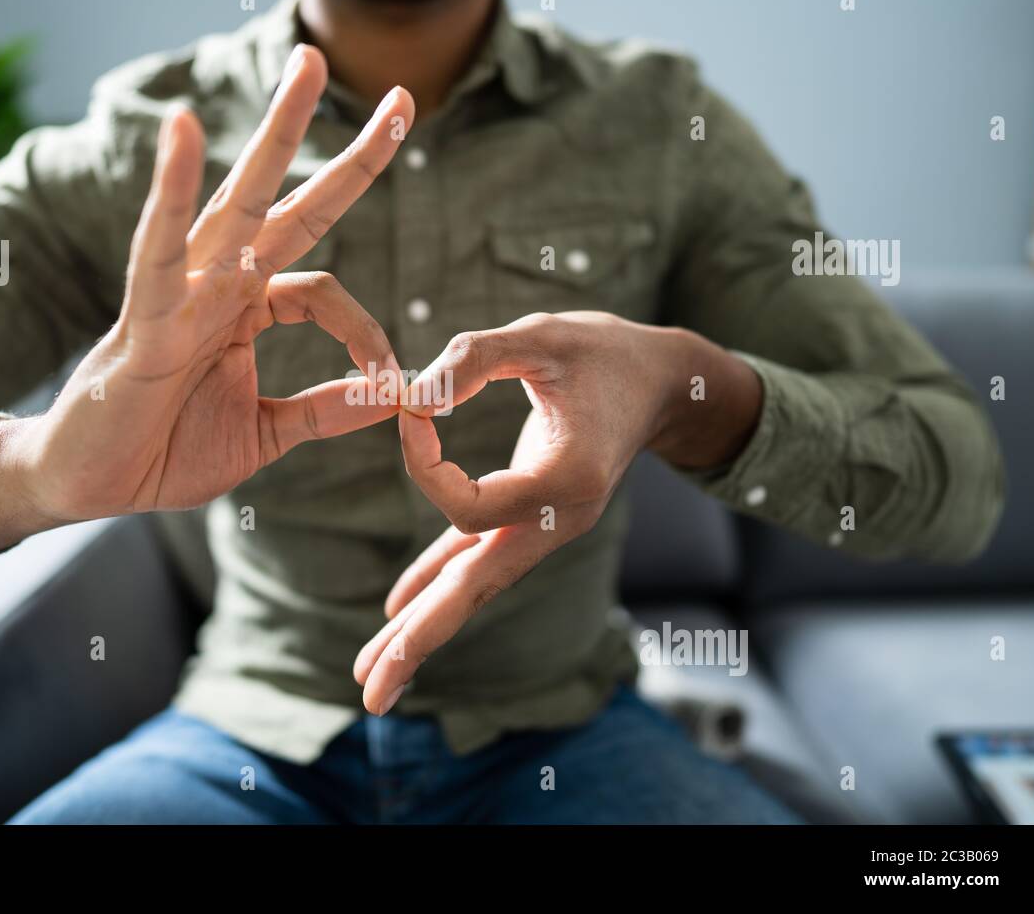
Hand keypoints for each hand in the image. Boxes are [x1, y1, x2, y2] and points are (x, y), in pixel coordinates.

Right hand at [0, 45, 414, 552]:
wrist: (88, 485)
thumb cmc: (164, 451)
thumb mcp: (266, 433)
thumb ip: (326, 412)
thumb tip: (394, 397)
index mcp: (243, 310)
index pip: (323, 289)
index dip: (366, 332)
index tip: (390, 380)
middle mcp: (216, 287)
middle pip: (284, 204)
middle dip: (338, 149)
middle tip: (399, 95)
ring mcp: (178, 297)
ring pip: (233, 203)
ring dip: (274, 134)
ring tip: (309, 66)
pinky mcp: (141, 324)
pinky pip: (157, 251)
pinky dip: (168, 194)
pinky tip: (180, 130)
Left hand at [352, 311, 760, 713]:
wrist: (663, 382)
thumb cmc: (607, 352)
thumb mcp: (542, 337)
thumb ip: (475, 358)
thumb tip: (409, 396)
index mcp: (566, 483)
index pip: (469, 506)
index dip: (423, 463)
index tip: (409, 406)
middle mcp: (556, 520)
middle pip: (475, 594)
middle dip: (420, 643)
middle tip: (370, 697)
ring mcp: (545, 527)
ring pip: (473, 588)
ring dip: (422, 631)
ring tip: (373, 678)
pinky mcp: (531, 517)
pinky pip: (475, 560)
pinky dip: (436, 585)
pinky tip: (398, 613)